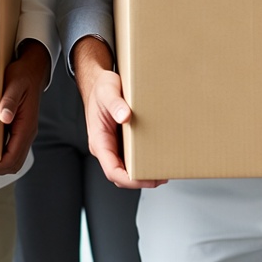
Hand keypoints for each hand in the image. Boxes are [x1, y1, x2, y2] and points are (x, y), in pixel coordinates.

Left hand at [0, 39, 50, 174]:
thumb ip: (10, 100)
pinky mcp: (19, 129)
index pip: (12, 157)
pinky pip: (9, 150)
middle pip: (12, 164)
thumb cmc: (24, 75)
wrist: (34, 68)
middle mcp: (27, 133)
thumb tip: (4, 117)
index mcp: (27, 126)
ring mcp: (23, 132)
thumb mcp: (15, 84)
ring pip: (11, 160)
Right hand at [73, 36, 165, 188]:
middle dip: (140, 180)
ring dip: (142, 173)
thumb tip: (125, 116)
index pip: (112, 170)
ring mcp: (113, 144)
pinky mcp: (120, 139)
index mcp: (99, 141)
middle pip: (120, 174)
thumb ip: (115, 104)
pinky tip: (156, 156)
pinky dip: (142, 160)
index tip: (145, 179)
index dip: (129, 179)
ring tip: (162, 170)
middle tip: (161, 177)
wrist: (98, 81)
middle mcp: (105, 146)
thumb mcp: (107, 92)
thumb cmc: (101, 88)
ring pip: (125, 166)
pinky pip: (130, 155)